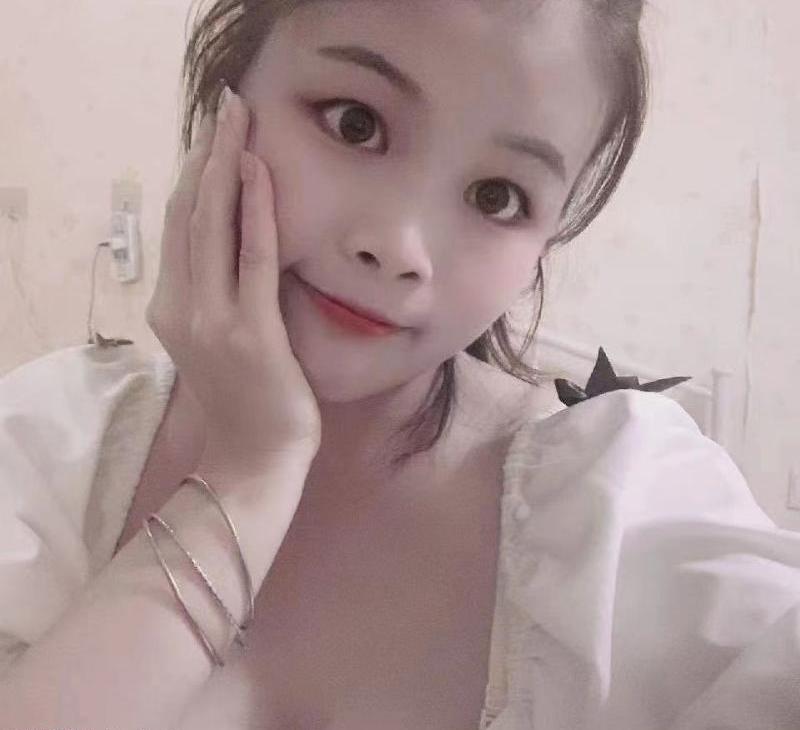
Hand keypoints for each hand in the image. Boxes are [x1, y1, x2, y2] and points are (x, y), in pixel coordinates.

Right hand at [145, 85, 320, 476]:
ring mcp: (213, 320)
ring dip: (225, 165)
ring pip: (212, 226)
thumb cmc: (245, 404)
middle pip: (189, 214)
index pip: (181, 228)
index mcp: (173, 309)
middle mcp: (182, 308)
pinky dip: (255, 210)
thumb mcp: (217, 345)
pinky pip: (253, 259)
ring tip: (237, 119)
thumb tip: (230, 254)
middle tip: (226, 106)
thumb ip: (213, 300)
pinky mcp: (250, 331)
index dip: (193, 175)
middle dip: (206, 153)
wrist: (254, 462)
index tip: (212, 135)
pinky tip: (258, 171)